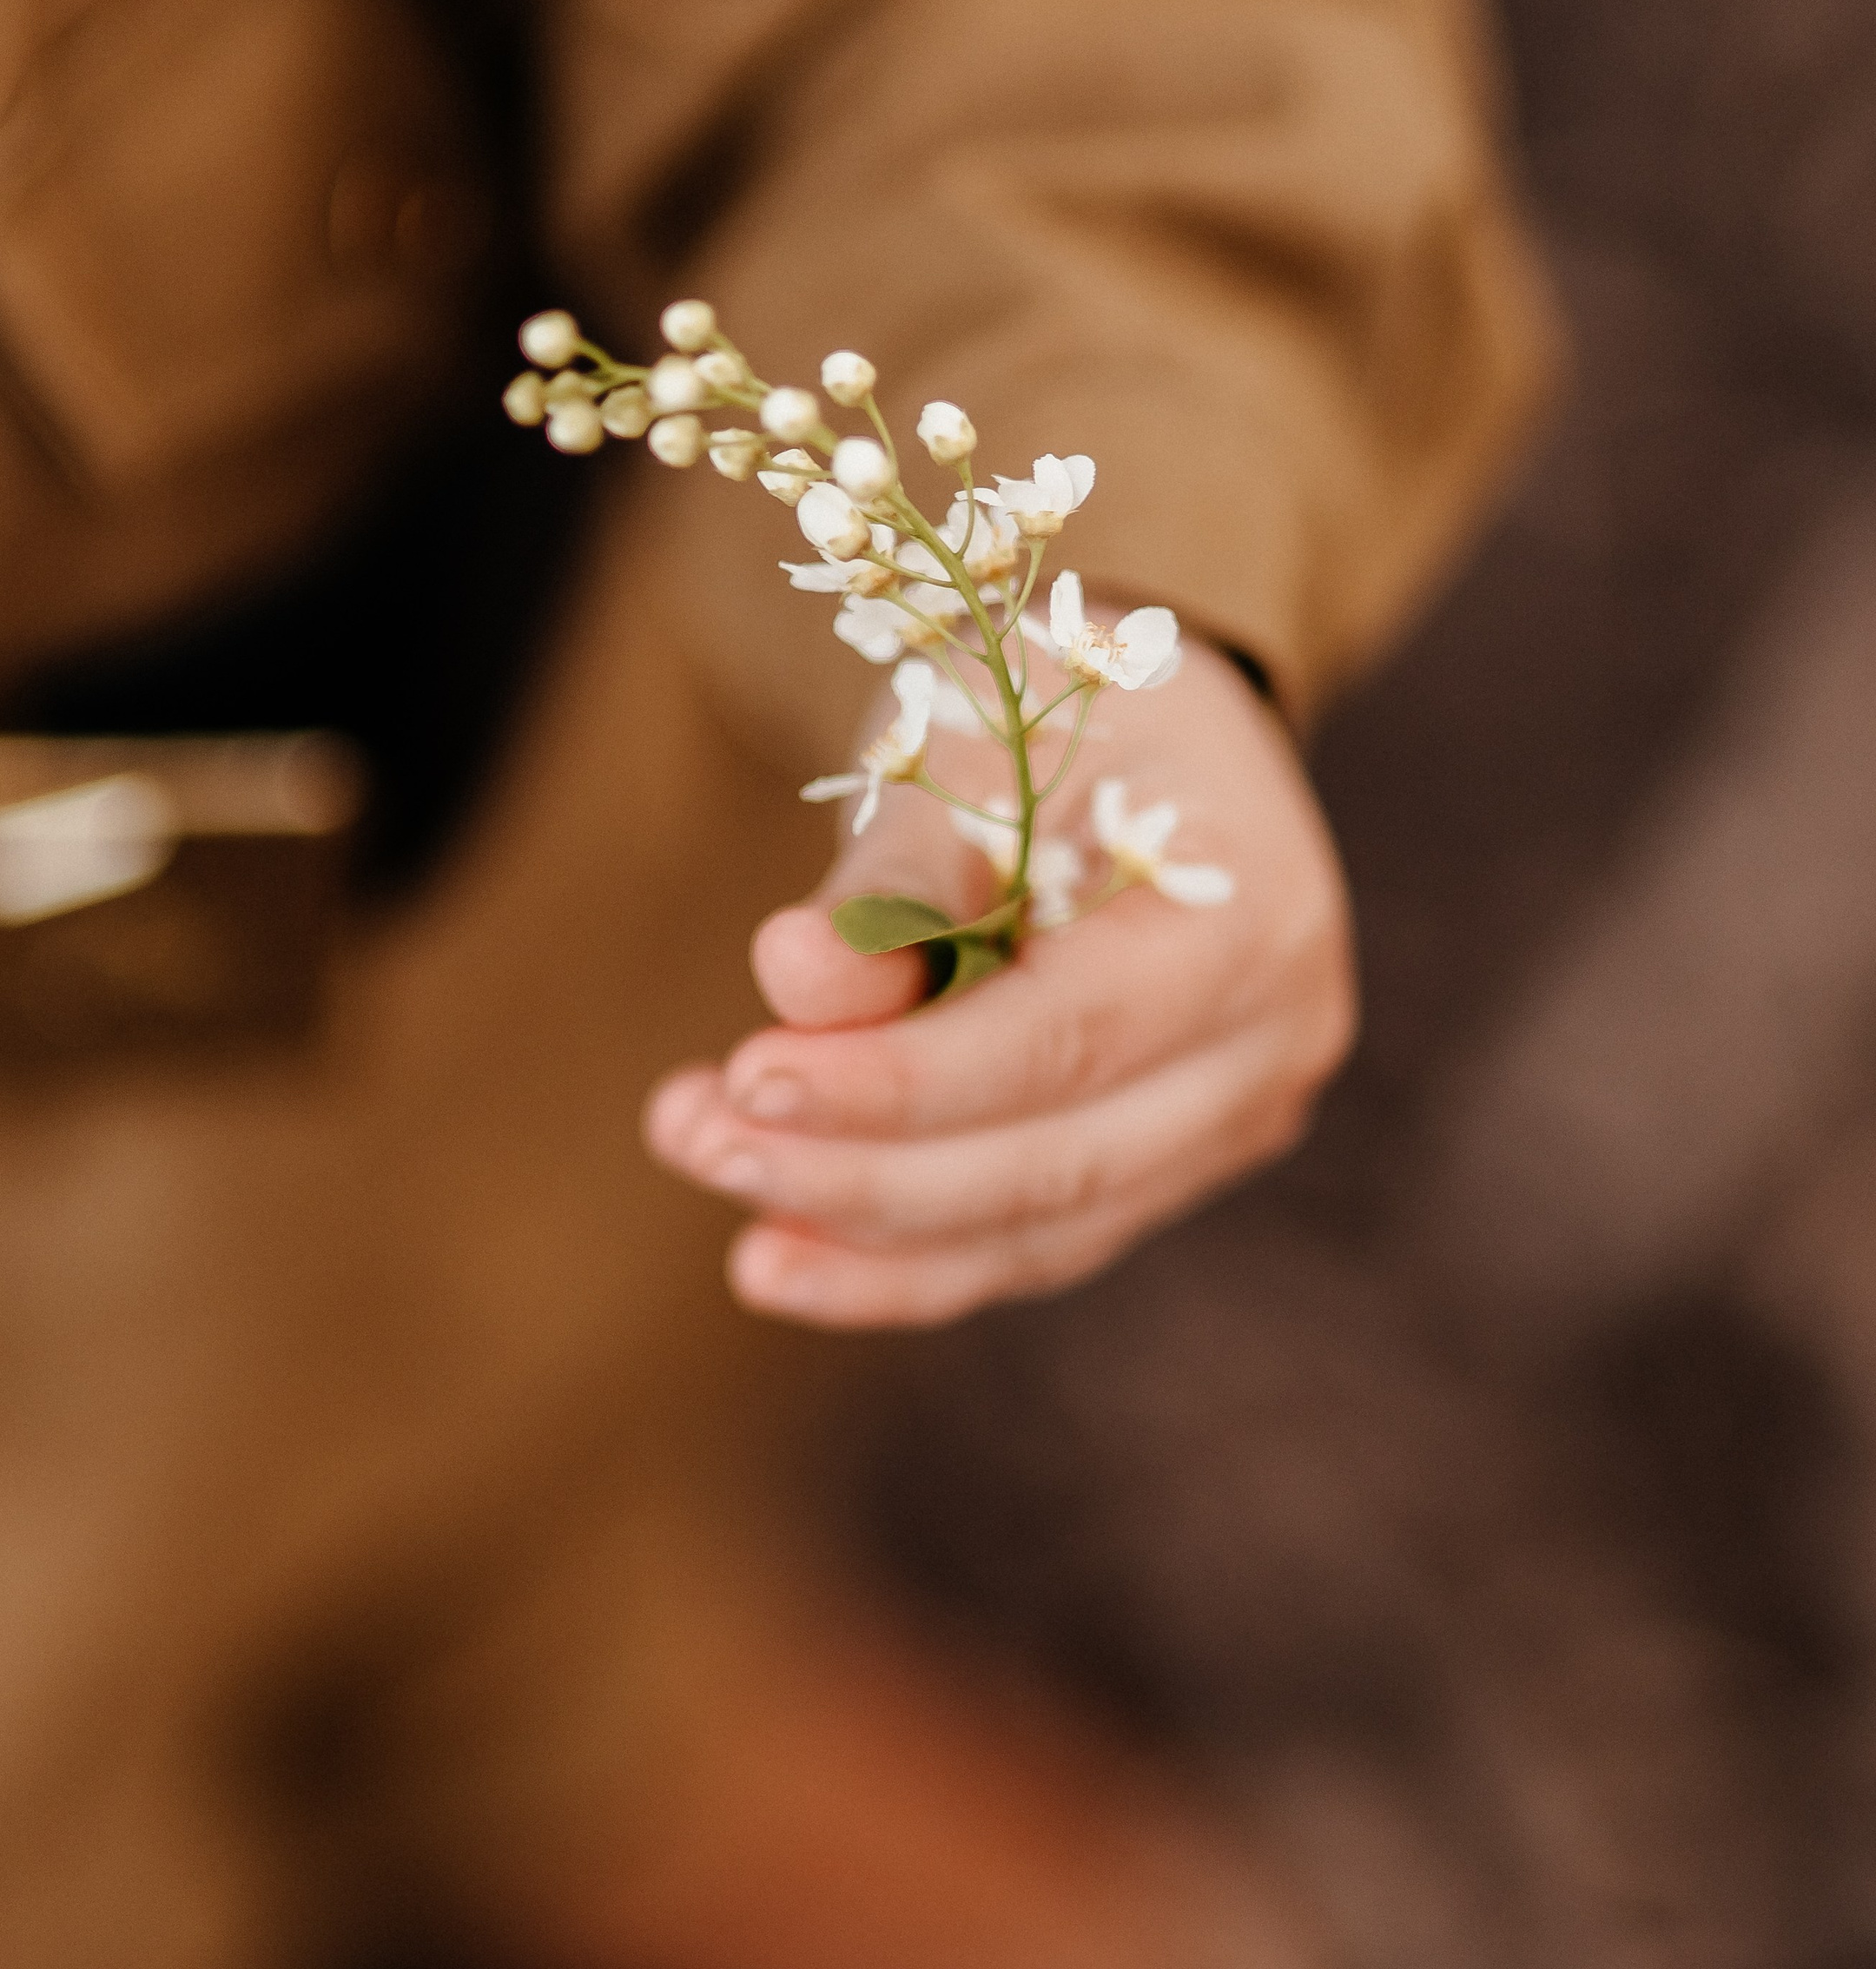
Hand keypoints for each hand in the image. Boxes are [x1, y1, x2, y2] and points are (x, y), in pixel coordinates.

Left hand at [645, 635, 1354, 1327]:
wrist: (1152, 732)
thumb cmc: (1054, 709)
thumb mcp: (967, 752)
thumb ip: (891, 881)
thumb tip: (790, 982)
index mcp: (1250, 910)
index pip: (1064, 1039)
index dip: (900, 1081)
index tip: (749, 1077)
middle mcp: (1275, 1037)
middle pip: (1053, 1161)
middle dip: (855, 1171)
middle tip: (693, 1135)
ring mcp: (1239, 1115)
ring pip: (1039, 1228)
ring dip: (856, 1224)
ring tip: (705, 1162)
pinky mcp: (1177, 1163)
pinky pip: (1037, 1240)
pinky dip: (904, 1259)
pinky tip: (780, 1254)